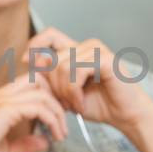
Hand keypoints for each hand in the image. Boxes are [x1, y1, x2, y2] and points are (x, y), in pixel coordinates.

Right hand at [0, 78, 66, 151]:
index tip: (58, 119)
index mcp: (1, 100)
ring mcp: (4, 100)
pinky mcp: (6, 110)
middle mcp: (3, 95)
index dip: (48, 98)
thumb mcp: (7, 151)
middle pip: (39, 81)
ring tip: (62, 133)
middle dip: (56, 99)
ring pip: (43, 93)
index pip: (31, 84)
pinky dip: (51, 119)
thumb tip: (44, 142)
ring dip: (58, 113)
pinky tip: (54, 134)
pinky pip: (38, 107)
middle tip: (64, 122)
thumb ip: (25, 145)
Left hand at [26, 27, 152, 133]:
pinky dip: (74, 92)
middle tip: (63, 105)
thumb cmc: (100, 105)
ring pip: (62, 66)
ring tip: (73, 106)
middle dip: (53, 87)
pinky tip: (80, 104)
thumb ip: (52, 80)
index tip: (25, 62)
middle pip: (52, 60)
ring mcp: (98, 50)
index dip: (35, 44)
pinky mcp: (106, 60)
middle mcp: (88, 46)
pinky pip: (77, 72)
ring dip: (64, 92)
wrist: (126, 116)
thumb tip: (33, 68)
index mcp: (78, 51)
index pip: (50, 35)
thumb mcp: (68, 93)